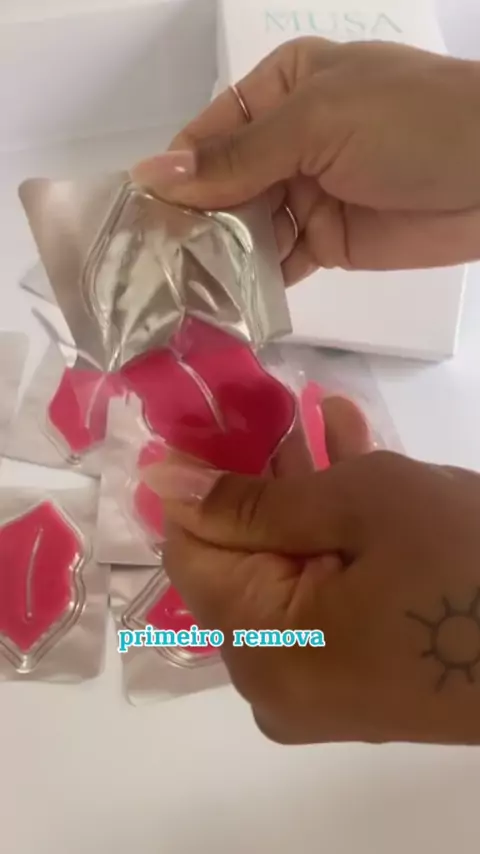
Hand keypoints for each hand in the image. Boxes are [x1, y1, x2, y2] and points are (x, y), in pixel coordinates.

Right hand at [133, 38, 479, 281]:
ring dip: (216, 258)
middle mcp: (287, 142)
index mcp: (282, 90)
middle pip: (221, 186)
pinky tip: (222, 303)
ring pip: (245, 229)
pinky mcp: (327, 243)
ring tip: (177, 292)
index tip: (137, 219)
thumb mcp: (317, 121)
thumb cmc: (410, 123)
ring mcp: (307, 195)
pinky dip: (253, 282)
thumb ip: (237, 157)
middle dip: (190, 223)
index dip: (174, 175)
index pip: (208, 134)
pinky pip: (277, 263)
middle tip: (151, 268)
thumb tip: (153, 177)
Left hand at [146, 439, 479, 745]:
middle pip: (243, 565)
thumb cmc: (466, 565)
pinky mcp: (360, 683)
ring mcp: (320, 690)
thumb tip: (160, 479)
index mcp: (263, 650)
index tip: (221, 425)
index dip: (202, 485)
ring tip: (327, 427)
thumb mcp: (358, 505)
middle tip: (289, 416)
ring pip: (290, 575)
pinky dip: (336, 542)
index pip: (191, 553)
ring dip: (308, 502)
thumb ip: (252, 495)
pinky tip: (353, 466)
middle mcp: (276, 684)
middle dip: (270, 486)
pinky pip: (326, 601)